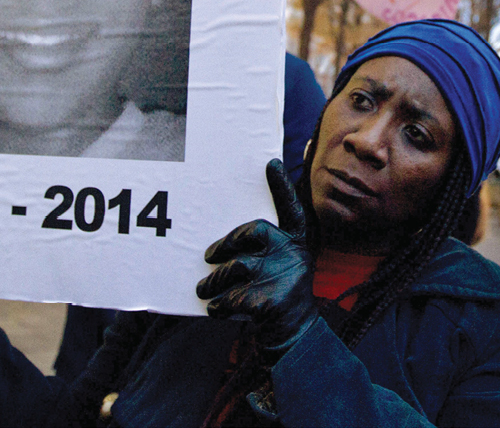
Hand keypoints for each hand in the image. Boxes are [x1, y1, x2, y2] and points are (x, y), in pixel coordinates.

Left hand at [197, 159, 317, 363]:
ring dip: (214, 281)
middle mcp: (294, 255)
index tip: (271, 163)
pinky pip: (233, 297)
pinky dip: (219, 305)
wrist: (294, 336)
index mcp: (296, 243)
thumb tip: (223, 242)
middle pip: (255, 232)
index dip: (282, 187)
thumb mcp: (280, 266)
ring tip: (203, 289)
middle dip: (226, 243)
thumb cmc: (277, 294)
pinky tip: (215, 310)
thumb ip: (263, 249)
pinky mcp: (272, 302)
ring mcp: (285, 278)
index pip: (291, 209)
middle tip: (208, 255)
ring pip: (236, 267)